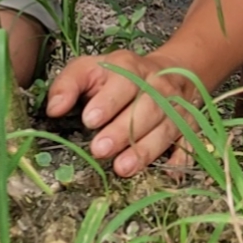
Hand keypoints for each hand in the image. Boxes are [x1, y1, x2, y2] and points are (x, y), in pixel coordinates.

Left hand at [45, 48, 195, 178]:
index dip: (107, 102)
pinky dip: (180, 159)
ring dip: (144, 150)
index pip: (122, 83)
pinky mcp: (188, 127)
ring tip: (123, 168)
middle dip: (122, 131)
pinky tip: (168, 174)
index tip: (89, 119)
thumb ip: (68, 84)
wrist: (170, 72)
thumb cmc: (119, 76)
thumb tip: (53, 109)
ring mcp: (176, 108)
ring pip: (164, 129)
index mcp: (130, 69)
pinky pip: (188, 144)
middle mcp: (157, 88)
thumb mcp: (89, 68)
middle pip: (144, 109)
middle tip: (99, 150)